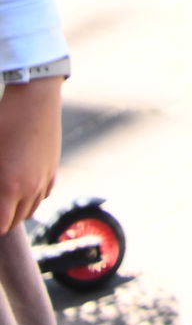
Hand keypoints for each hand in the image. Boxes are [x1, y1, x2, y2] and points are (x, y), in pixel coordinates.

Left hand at [0, 78, 62, 234]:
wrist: (34, 98)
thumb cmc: (4, 123)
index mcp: (9, 188)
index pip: (1, 226)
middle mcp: (30, 188)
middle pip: (15, 221)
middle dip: (2, 219)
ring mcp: (44, 178)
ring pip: (31, 210)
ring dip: (17, 210)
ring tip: (6, 200)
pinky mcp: (54, 168)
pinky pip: (44, 194)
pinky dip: (33, 198)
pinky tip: (24, 188)